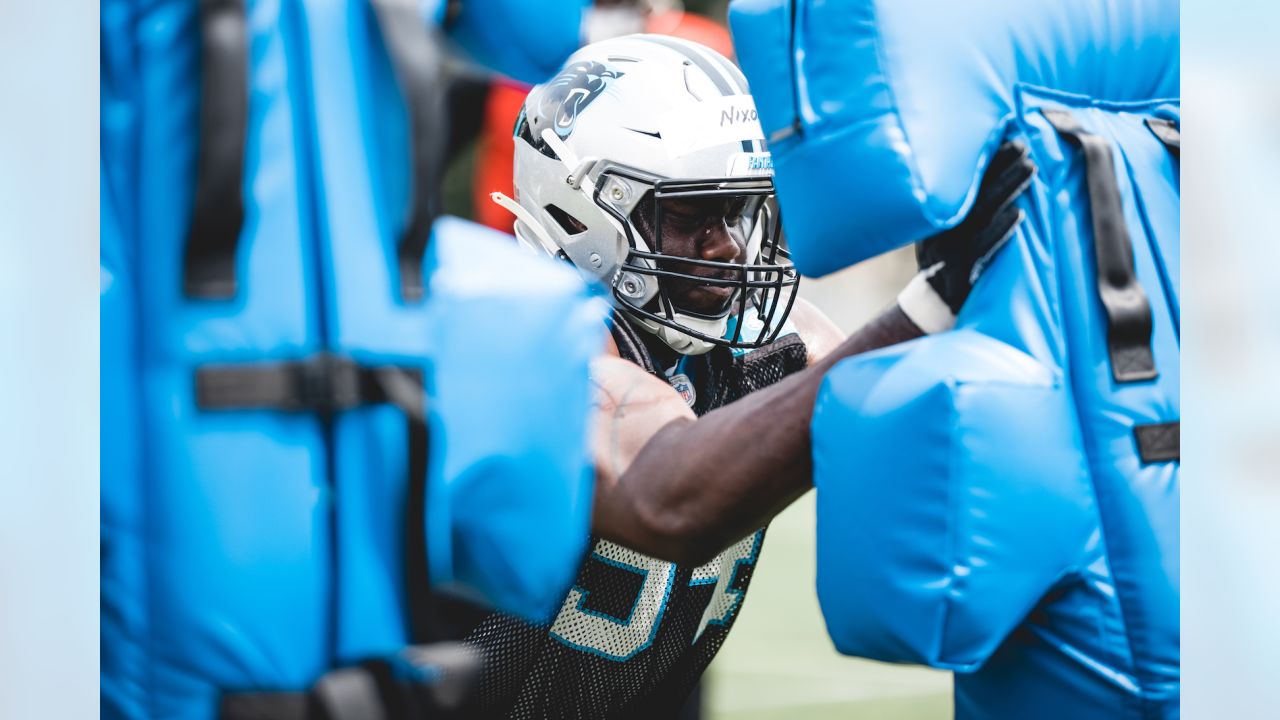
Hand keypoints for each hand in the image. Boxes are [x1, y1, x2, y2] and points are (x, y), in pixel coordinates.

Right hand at [898, 141, 1035, 332]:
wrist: (931, 309)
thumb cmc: (947, 264)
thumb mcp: (942, 233)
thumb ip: (960, 209)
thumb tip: (991, 176)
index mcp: (938, 217)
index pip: (963, 181)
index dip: (987, 159)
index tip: (1009, 137)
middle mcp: (941, 231)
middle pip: (975, 192)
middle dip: (1001, 167)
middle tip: (1025, 145)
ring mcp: (950, 252)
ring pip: (982, 214)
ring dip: (1008, 189)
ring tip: (1031, 168)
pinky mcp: (962, 274)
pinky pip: (983, 249)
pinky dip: (1001, 230)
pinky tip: (1019, 215)